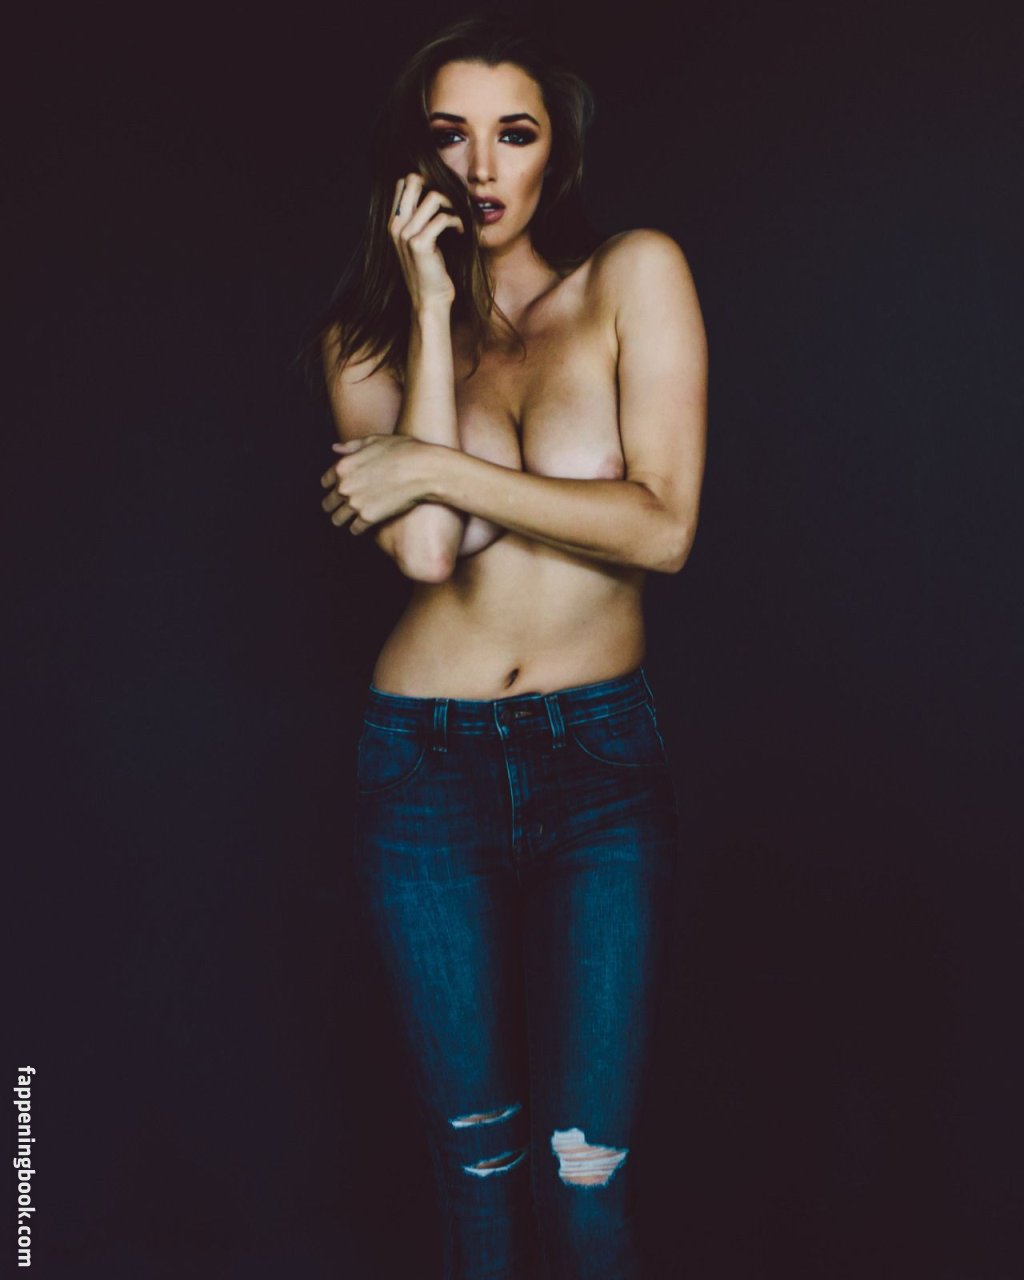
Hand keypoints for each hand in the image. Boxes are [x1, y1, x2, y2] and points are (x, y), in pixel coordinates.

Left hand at [320, 435, 436, 534]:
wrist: (424, 470)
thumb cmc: (404, 451)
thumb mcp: (375, 441)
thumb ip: (352, 446)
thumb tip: (336, 448)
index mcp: (343, 466)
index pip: (325, 482)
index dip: (331, 486)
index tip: (339, 491)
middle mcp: (344, 486)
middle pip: (328, 503)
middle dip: (334, 506)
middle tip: (342, 509)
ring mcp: (355, 503)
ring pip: (337, 519)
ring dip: (343, 519)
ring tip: (352, 520)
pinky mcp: (368, 518)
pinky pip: (354, 529)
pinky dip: (358, 528)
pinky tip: (364, 526)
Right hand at [390, 172, 463, 311]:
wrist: (429, 300)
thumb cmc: (430, 271)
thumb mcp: (421, 241)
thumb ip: (421, 219)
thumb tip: (438, 194)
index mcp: (394, 222)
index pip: (403, 183)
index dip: (425, 181)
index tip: (443, 195)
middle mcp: (396, 225)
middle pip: (413, 180)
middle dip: (438, 184)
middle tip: (453, 199)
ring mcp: (406, 235)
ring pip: (433, 197)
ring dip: (453, 203)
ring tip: (460, 218)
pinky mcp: (419, 245)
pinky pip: (443, 219)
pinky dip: (457, 221)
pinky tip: (461, 231)